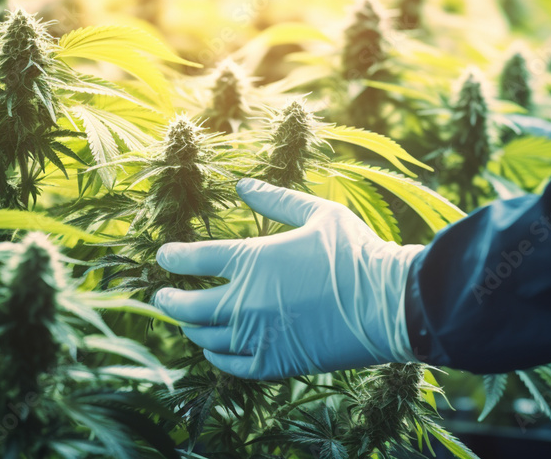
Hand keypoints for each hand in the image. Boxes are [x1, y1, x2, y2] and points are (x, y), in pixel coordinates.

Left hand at [153, 178, 423, 379]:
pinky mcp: (275, 362)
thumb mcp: (318, 214)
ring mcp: (258, 335)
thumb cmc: (357, 254)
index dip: (172, 258)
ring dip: (190, 328)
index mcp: (252, 259)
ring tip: (187, 322)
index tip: (164, 257)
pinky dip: (215, 356)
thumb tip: (243, 184)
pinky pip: (230, 365)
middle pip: (187, 306)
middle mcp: (246, 300)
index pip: (193, 259)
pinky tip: (213, 349)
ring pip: (205, 337)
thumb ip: (276, 199)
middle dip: (168, 301)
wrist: (389, 304)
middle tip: (161, 298)